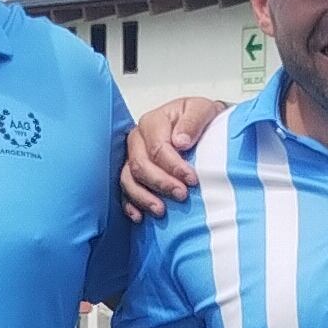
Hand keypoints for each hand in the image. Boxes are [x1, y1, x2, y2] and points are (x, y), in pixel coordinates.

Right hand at [122, 97, 222, 219]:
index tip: (192, 180)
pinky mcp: (132, 174)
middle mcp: (138, 139)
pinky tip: (140, 216)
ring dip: (144, 197)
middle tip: (182, 195)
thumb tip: (180, 142)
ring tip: (161, 211)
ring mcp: (132, 157)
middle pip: (141, 165)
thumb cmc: (200, 120)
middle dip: (161, 183)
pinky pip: (124, 191)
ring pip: (129, 179)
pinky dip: (130, 205)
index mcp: (153, 122)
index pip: (158, 147)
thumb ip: (193, 121)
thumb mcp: (203, 110)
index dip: (174, 166)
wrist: (201, 127)